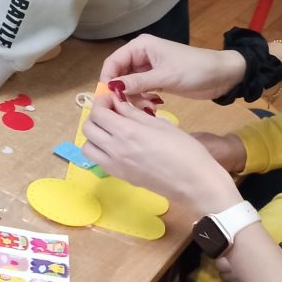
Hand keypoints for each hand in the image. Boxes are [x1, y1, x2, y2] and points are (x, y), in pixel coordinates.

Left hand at [81, 95, 235, 212]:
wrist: (194, 182)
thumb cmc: (184, 150)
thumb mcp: (161, 124)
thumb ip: (134, 113)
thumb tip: (118, 102)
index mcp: (127, 132)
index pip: (98, 113)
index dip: (102, 102)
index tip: (113, 99)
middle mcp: (115, 149)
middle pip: (88, 128)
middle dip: (96, 116)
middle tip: (112, 113)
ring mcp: (115, 165)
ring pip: (87, 146)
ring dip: (95, 135)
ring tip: (112, 130)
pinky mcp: (119, 176)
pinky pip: (98, 160)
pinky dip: (100, 150)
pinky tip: (116, 145)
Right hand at [100, 35, 244, 98]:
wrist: (223, 75)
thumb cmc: (195, 70)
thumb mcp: (165, 77)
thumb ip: (137, 82)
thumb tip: (111, 87)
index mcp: (141, 46)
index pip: (113, 62)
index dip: (107, 79)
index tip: (108, 99)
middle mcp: (141, 55)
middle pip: (119, 74)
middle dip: (122, 92)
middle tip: (128, 108)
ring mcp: (148, 68)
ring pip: (129, 85)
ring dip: (134, 98)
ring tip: (147, 108)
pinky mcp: (156, 80)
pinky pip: (141, 90)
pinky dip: (143, 99)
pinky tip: (153, 107)